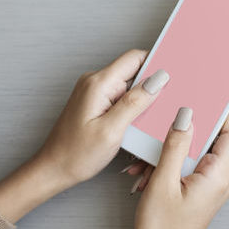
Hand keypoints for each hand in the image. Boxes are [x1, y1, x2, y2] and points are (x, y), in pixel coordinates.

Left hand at [0, 50, 167, 222]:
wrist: (53, 170)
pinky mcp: (97, 103)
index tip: (175, 75)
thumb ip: (136, 102)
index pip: (135, 58)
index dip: (157, 64)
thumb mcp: (112, 130)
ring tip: (145, 122)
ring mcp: (95, 92)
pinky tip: (135, 125)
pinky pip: (122, 97)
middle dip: (153, 87)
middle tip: (162, 107)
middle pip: (135, 71)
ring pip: (131, 86)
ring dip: (143, 101)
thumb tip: (159, 79)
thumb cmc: (76, 154)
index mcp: (99, 84)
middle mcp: (95, 82)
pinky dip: (133, 108)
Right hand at [134, 109, 228, 228]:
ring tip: (144, 165)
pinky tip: (146, 175)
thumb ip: (175, 145)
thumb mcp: (163, 182)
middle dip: (182, 135)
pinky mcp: (199, 193)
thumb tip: (187, 116)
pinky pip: (187, 169)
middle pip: (210, 142)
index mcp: (218, 176)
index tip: (203, 99)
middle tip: (163, 126)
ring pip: (193, 156)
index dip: (220, 114)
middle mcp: (220, 180)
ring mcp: (210, 187)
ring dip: (169, 154)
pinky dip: (168, 167)